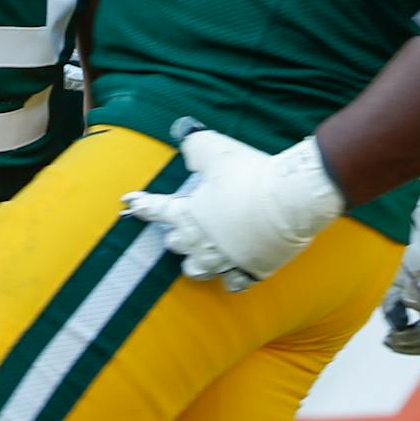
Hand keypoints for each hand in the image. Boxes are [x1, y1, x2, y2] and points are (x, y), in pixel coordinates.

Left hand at [122, 126, 345, 291]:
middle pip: (175, 243)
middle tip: (181, 223)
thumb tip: (185, 138)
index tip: (128, 202)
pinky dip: (230, 276)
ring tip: (198, 254)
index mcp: (187, 214)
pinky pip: (233, 282)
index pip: (156, 209)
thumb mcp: (215, 149)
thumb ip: (195, 146)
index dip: (141, 204)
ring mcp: (225, 261)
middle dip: (175, 233)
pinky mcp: (251, 270)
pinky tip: (232, 271)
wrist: (292, 199)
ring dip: (194, 261)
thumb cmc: (250, 173)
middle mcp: (201, 243)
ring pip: (197, 269)